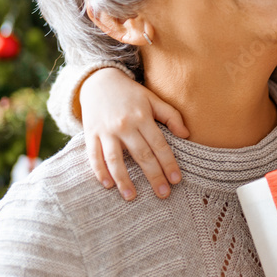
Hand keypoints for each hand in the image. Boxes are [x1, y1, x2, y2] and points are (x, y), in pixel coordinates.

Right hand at [80, 67, 189, 200]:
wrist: (98, 80)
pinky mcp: (90, 134)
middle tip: (163, 194)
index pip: (159, 144)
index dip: (168, 163)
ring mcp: (106, 130)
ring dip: (124, 180)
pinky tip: (108, 185)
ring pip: (115, 159)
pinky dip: (99, 171)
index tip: (176, 179)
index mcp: (142, 117)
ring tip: (131, 197)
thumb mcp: (152, 99)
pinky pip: (94, 156)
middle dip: (153, 176)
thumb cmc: (130, 94)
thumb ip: (171, 115)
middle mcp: (124, 125)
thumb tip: (186, 134)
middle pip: (141, 155)